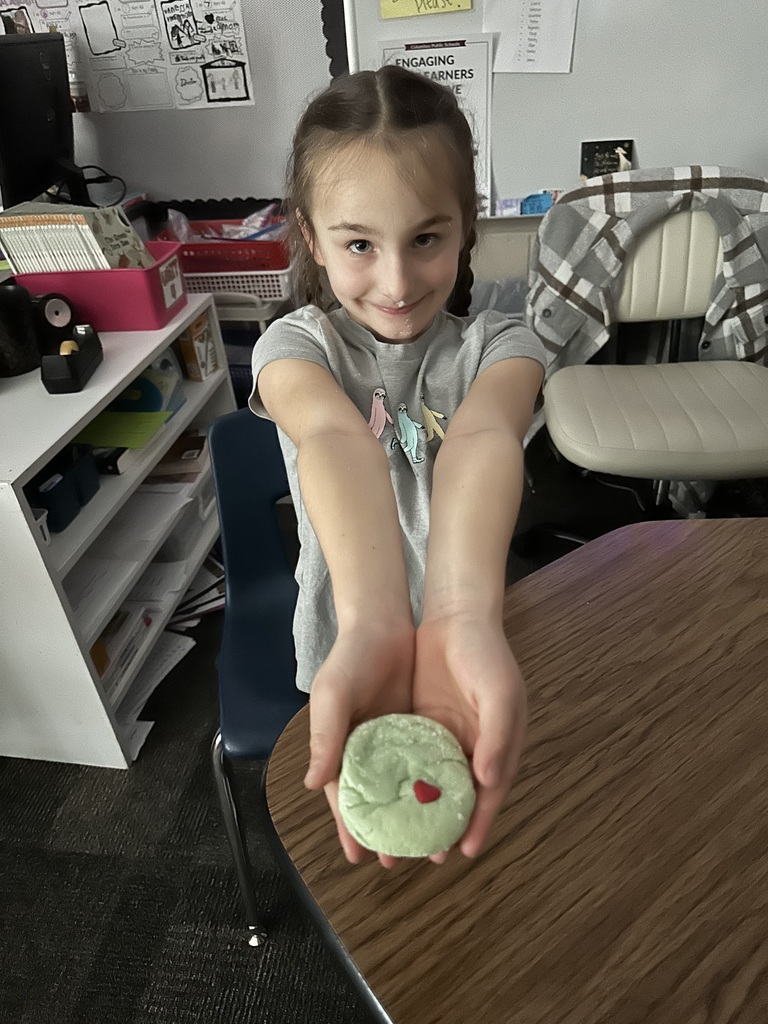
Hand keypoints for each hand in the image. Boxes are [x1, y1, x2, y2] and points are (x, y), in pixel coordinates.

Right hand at [304, 618, 414, 864]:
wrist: (384, 622)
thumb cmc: (350, 657)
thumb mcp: (333, 694)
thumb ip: (325, 736)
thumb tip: (311, 784)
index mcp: (342, 747)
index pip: (345, 795)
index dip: (351, 825)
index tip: (359, 857)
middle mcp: (369, 749)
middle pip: (377, 799)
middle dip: (386, 830)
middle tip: (397, 862)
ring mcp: (396, 740)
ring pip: (405, 786)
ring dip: (413, 813)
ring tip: (427, 843)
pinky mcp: (419, 727)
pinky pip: (428, 762)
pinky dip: (434, 784)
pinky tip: (445, 803)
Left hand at [412, 612, 526, 858]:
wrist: (455, 616)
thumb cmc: (486, 655)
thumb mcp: (500, 693)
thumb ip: (498, 737)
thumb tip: (487, 782)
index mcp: (497, 747)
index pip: (488, 795)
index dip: (477, 824)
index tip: (463, 852)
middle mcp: (471, 748)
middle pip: (457, 797)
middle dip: (442, 827)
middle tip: (424, 856)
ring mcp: (444, 737)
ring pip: (430, 783)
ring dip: (417, 809)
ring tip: (399, 836)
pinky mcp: (420, 724)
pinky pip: (409, 758)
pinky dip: (400, 779)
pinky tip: (383, 796)